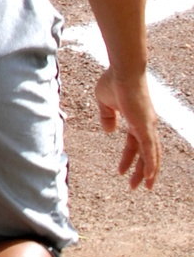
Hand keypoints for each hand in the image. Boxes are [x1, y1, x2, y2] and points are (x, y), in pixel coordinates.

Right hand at [94, 68, 160, 189]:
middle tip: (137, 186)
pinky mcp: (146, 126)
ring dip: (149, 172)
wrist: (123, 70)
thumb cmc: (113, 80)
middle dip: (142, 171)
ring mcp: (148, 126)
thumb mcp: (105, 102)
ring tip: (145, 187)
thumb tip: (109, 131)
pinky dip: (151, 164)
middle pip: (147, 154)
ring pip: (152, 155)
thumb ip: (107, 117)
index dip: (128, 158)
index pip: (135, 145)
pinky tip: (150, 177)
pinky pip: (150, 150)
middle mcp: (146, 124)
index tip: (120, 171)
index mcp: (137, 120)